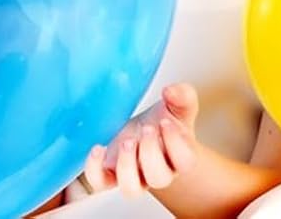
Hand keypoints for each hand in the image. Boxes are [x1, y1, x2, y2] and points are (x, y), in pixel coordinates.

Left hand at [82, 84, 198, 199]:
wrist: (144, 130)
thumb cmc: (162, 122)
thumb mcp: (177, 106)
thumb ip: (182, 96)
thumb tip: (170, 91)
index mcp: (177, 157)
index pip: (185, 162)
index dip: (176, 144)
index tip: (165, 121)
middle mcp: (156, 172)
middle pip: (159, 178)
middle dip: (151, 152)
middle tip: (146, 128)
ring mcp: (132, 175)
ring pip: (131, 189)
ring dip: (127, 166)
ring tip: (127, 141)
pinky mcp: (109, 174)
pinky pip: (100, 182)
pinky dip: (95, 169)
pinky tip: (98, 148)